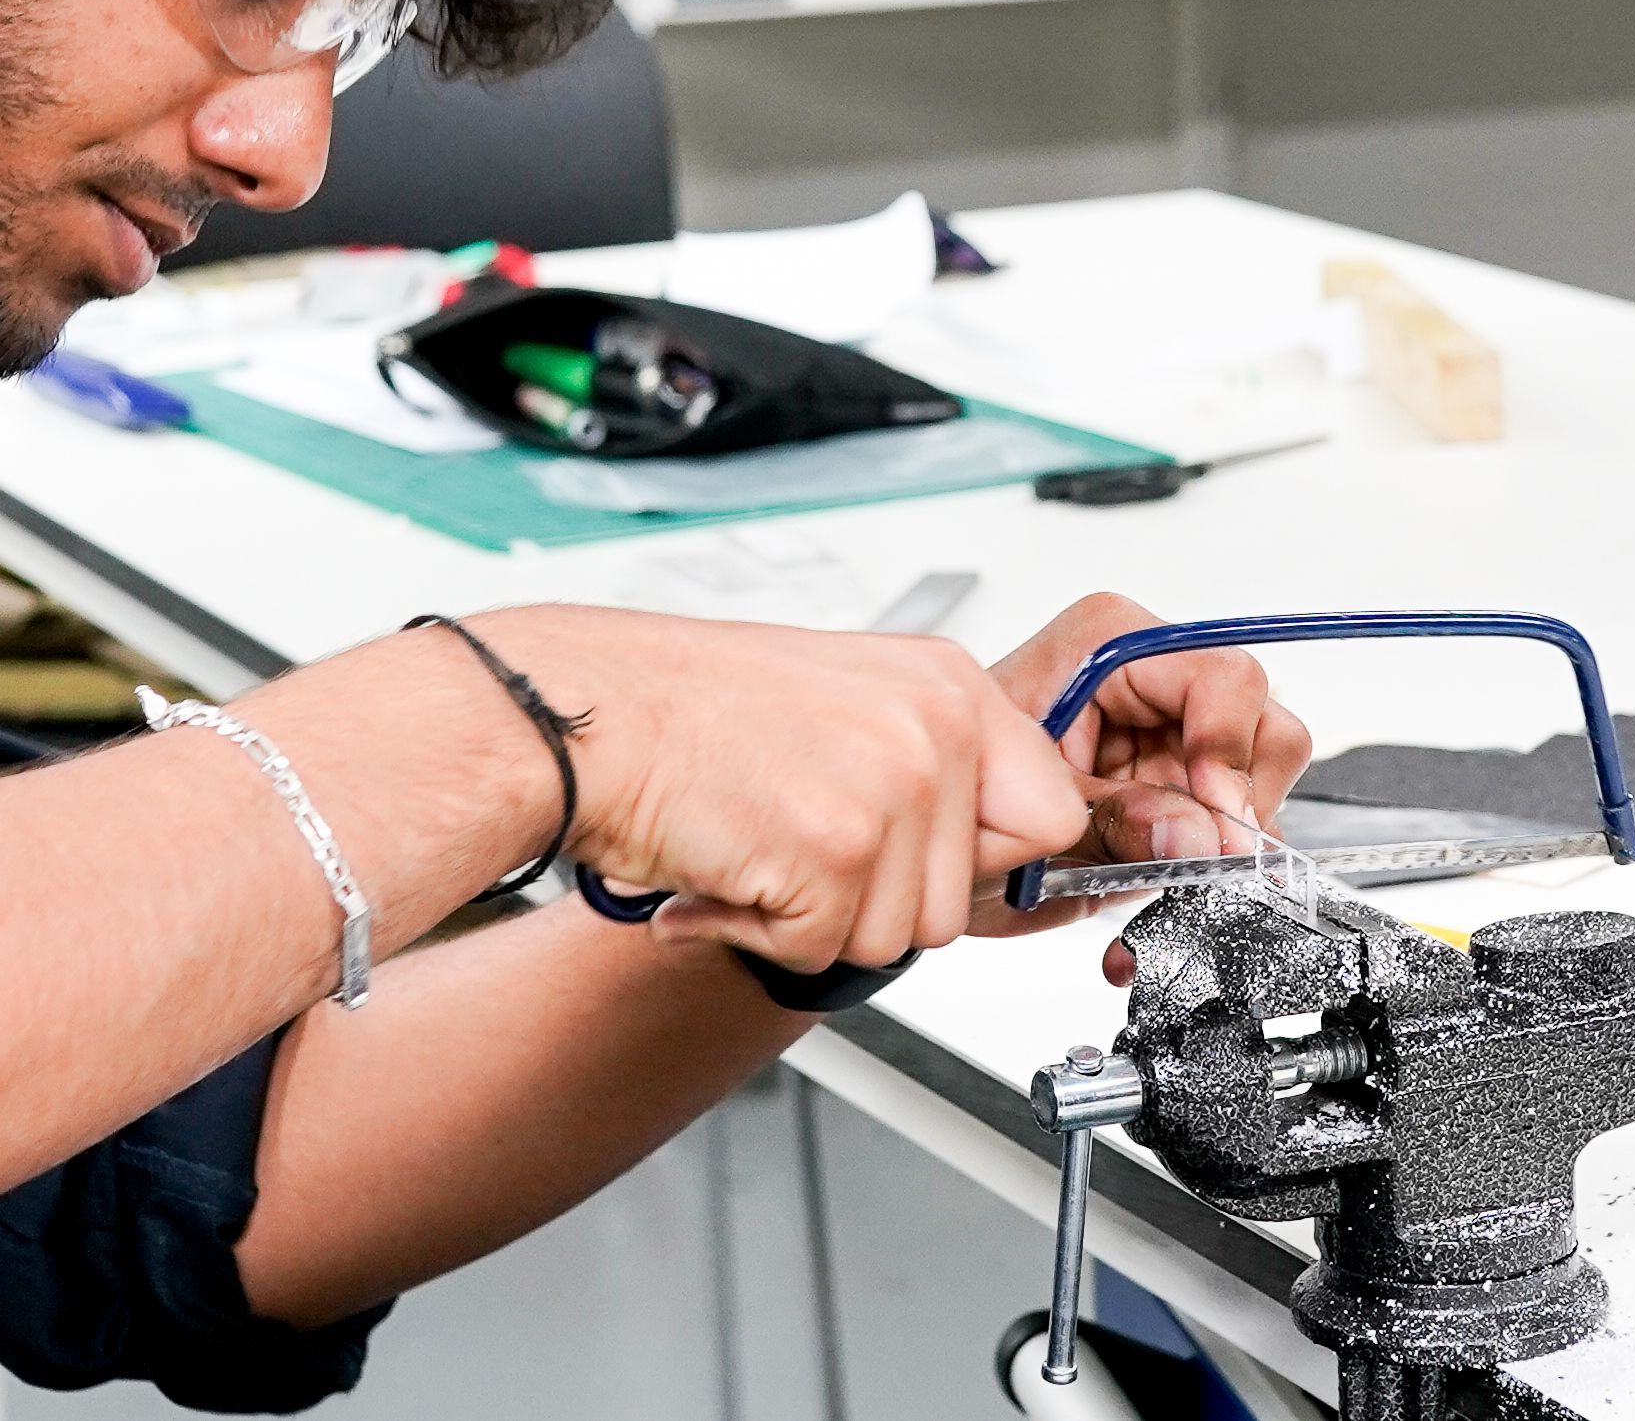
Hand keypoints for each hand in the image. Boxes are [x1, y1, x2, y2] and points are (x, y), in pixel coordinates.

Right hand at [471, 606, 1091, 973]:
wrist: (583, 714)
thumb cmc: (686, 708)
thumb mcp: (848, 698)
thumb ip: (928, 762)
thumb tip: (986, 849)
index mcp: (947, 684)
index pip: (1050, 816)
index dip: (985, 862)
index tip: (927, 862)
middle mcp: (935, 727)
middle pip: (964, 900)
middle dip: (877, 902)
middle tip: (801, 847)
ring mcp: (892, 789)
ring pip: (897, 938)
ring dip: (815, 920)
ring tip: (758, 846)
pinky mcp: (836, 854)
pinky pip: (822, 950)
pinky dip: (762, 932)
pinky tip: (727, 866)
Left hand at [969, 593, 1313, 946]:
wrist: (937, 835)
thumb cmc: (963, 796)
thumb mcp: (1033, 817)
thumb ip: (1119, 823)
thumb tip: (1201, 836)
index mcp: (1113, 646)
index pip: (1223, 678)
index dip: (1229, 751)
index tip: (1216, 817)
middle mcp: (1153, 675)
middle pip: (1262, 726)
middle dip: (1236, 802)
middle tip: (1193, 857)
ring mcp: (1173, 727)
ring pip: (1261, 777)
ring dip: (1223, 841)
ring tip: (1159, 871)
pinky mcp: (1181, 776)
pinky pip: (1235, 818)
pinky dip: (1208, 864)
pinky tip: (1158, 885)